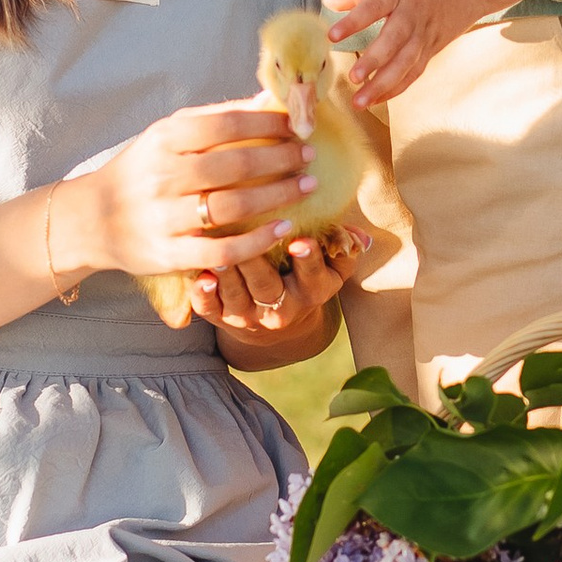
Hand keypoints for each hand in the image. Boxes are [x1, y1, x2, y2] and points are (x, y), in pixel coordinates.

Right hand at [67, 95, 313, 284]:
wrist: (92, 219)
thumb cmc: (142, 171)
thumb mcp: (166, 135)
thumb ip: (214, 118)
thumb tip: (267, 98)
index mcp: (163, 139)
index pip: (226, 125)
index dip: (268, 125)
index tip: (297, 127)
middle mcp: (162, 176)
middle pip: (235, 165)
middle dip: (281, 159)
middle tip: (308, 157)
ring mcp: (165, 217)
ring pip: (233, 206)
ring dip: (278, 195)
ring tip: (305, 187)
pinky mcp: (169, 253)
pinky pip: (222, 248)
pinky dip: (257, 240)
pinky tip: (283, 227)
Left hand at [190, 229, 347, 354]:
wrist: (278, 326)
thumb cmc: (306, 280)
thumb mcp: (332, 270)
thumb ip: (344, 250)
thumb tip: (360, 236)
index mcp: (312, 292)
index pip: (313, 276)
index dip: (308, 260)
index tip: (300, 241)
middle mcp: (280, 309)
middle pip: (267, 285)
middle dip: (256, 262)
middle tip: (245, 236)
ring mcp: (248, 316)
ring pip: (236, 295)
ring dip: (227, 273)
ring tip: (216, 247)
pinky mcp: (222, 319)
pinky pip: (210, 311)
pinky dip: (204, 296)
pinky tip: (200, 277)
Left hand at [326, 0, 535, 108]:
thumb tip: (326, 1)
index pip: (374, 6)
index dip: (354, 22)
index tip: (331, 36)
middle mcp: (412, 14)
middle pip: (394, 40)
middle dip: (374, 61)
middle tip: (353, 78)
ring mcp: (425, 34)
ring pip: (406, 62)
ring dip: (383, 84)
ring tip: (360, 101)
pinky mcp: (433, 48)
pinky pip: (414, 71)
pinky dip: (396, 88)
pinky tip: (376, 99)